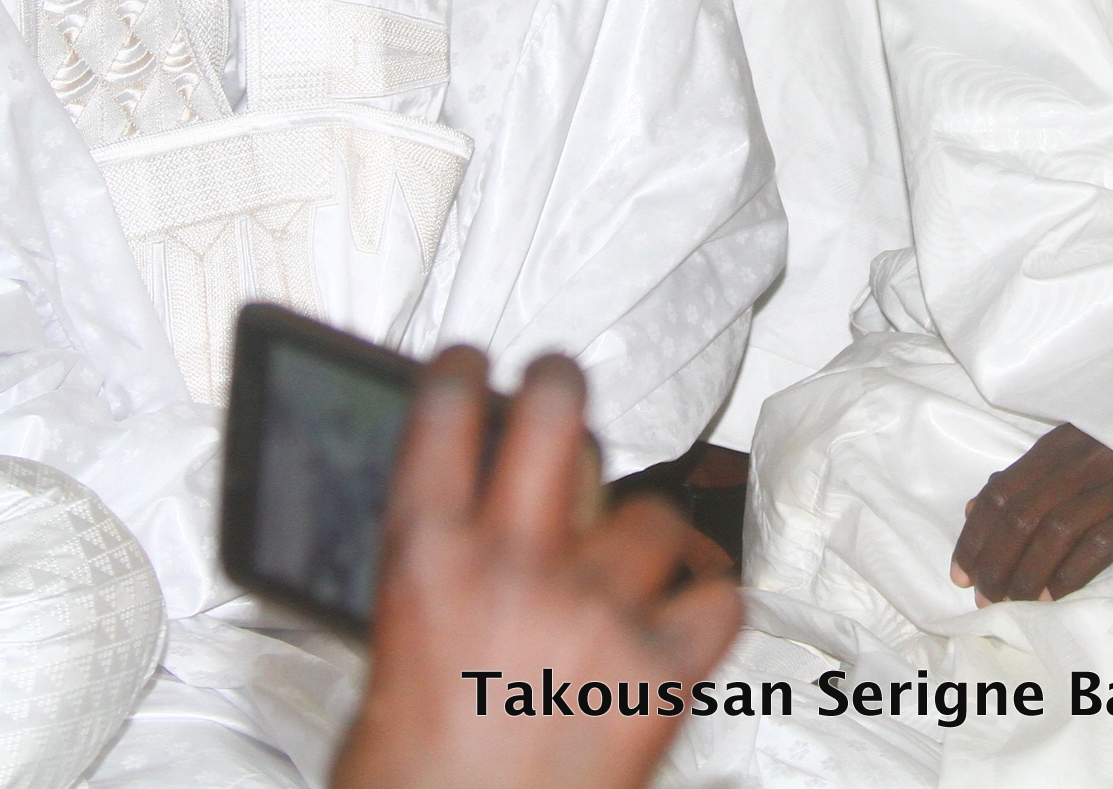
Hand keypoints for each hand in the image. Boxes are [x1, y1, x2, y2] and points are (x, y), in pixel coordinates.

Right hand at [329, 349, 741, 788]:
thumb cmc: (408, 778)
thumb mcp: (394, 650)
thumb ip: (439, 572)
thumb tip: (479, 517)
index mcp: (425, 559)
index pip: (446, 412)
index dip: (464, 372)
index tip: (476, 365)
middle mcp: (513, 565)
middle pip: (559, 411)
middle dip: (561, 384)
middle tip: (561, 387)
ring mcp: (595, 613)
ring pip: (652, 514)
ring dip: (640, 535)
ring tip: (625, 567)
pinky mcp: (661, 673)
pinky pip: (718, 601)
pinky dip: (705, 609)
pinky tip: (680, 624)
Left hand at [949, 424, 1112, 603]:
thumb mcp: (1089, 462)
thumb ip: (1034, 480)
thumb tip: (973, 505)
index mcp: (1071, 438)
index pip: (1005, 486)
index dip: (975, 532)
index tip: (961, 571)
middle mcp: (1093, 452)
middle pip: (1022, 509)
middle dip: (993, 559)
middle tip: (983, 596)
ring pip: (1054, 529)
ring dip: (1024, 573)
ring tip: (1012, 602)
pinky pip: (1098, 544)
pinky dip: (1069, 574)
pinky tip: (1054, 597)